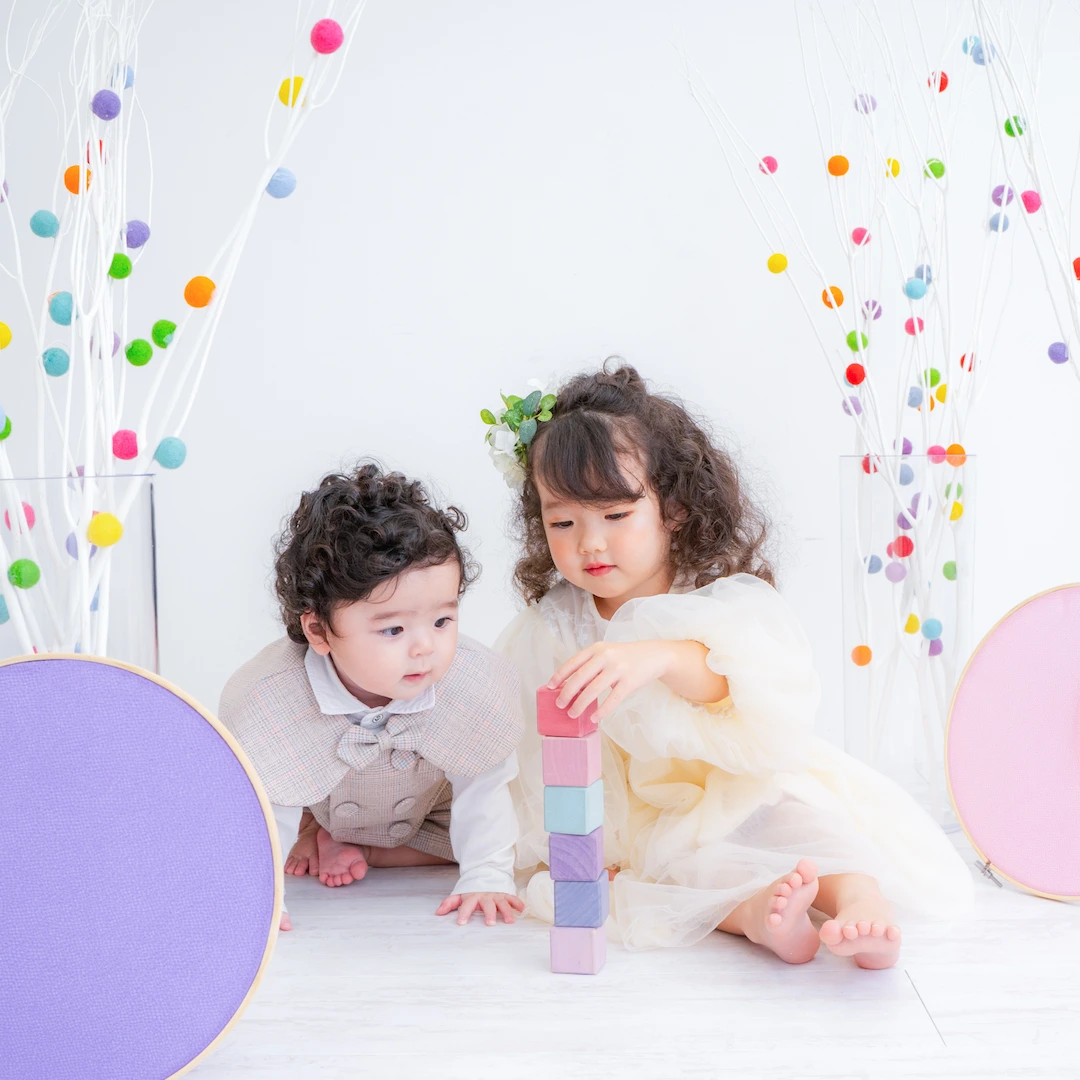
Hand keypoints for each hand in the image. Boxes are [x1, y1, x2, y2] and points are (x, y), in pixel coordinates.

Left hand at [436, 892, 524, 925]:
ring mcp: (496, 894)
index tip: (461, 922)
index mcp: (473, 896)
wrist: (484, 871)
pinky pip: (512, 898)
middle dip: (489, 914)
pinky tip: (521, 909)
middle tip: (490, 924)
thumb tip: (438, 913)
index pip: (467, 905)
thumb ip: (449, 903)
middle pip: (487, 905)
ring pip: (502, 903)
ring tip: (509, 921)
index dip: (463, 913)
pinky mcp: (505, 893)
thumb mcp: (460, 894)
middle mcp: (485, 896)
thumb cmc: (471, 888)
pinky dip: (517, 903)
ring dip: (506, 911)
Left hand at [549, 640, 673, 721]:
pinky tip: (594, 718)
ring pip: (594, 689)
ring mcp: (618, 668)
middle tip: (559, 705)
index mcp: (597, 648)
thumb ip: (591, 665)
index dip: (559, 675)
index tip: (549, 687)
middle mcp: (606, 656)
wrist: (654, 655)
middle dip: (566, 692)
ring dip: (580, 704)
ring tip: (572, 714)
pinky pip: (612, 699)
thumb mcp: (607, 653)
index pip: (573, 662)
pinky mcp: (630, 682)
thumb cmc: (625, 657)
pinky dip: (602, 710)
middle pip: (580, 677)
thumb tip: (569, 686)